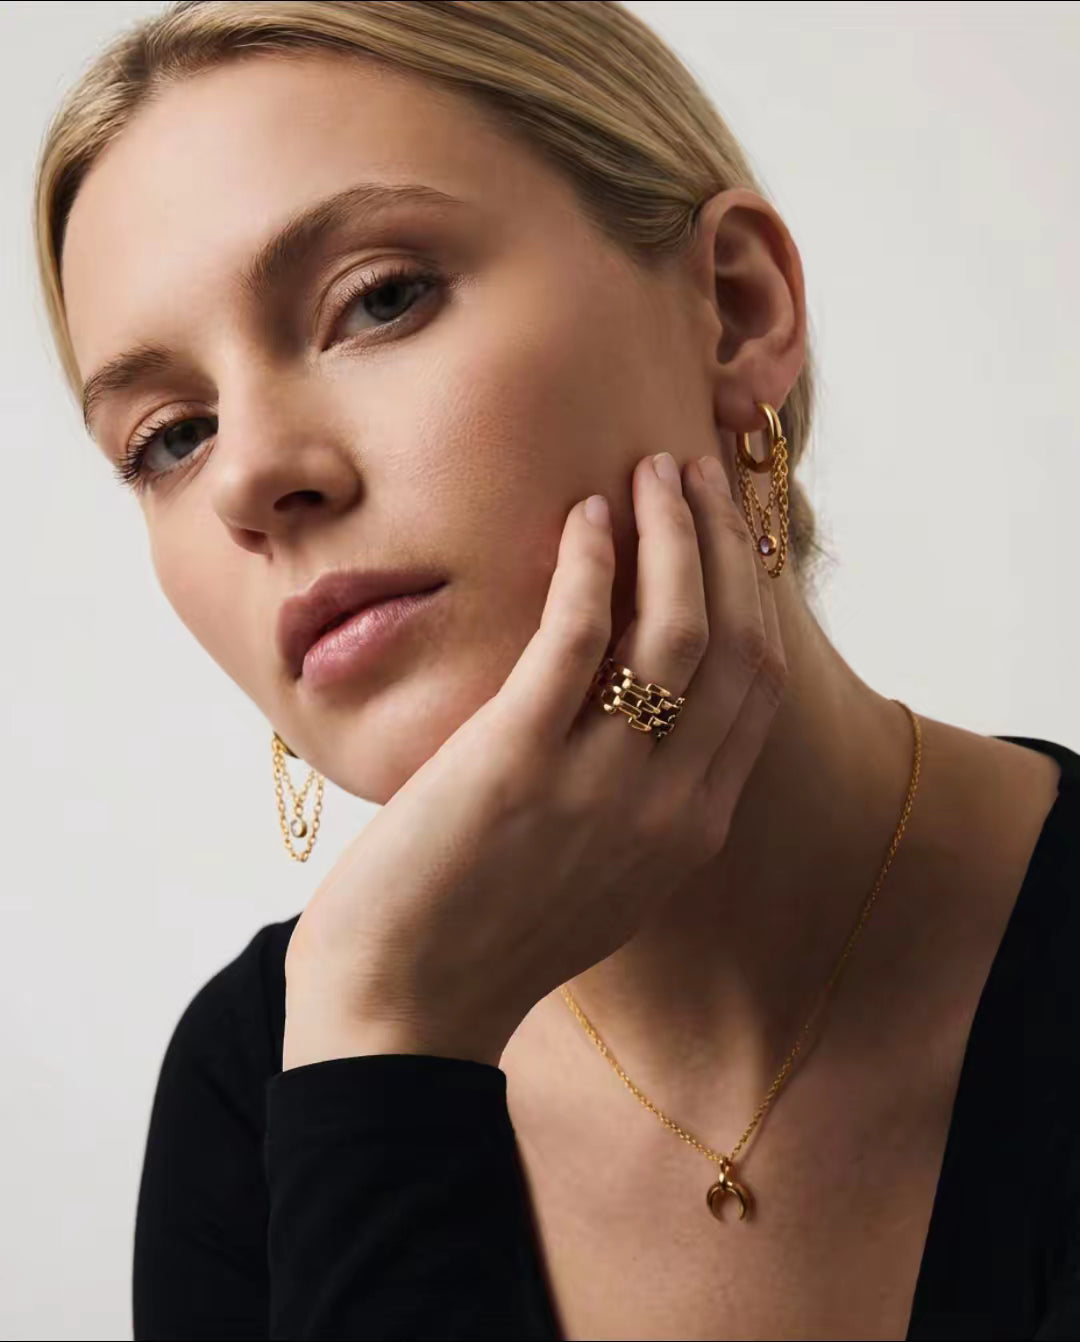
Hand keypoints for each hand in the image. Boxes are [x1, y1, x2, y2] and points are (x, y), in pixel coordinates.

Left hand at [282, 450, 786, 1070]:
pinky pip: (578, 637)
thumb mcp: (598, 877)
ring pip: (676, 630)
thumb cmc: (484, 936)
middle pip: (734, 644)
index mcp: (690, 831)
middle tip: (693, 472)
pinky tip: (582, 517)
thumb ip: (637, 801)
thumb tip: (631, 705)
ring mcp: (599, 787)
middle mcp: (667, 806)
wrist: (402, 1008)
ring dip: (672, 534)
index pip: (755, 688)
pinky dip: (591, 565)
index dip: (752, 595)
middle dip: (724, 544)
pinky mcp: (517, 763)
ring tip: (649, 470)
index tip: (728, 531)